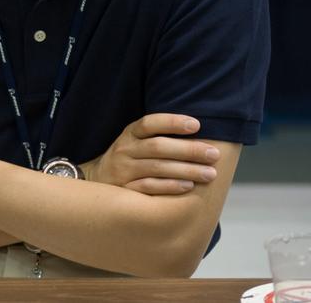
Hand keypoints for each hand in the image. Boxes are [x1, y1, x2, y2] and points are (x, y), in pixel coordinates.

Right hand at [81, 113, 220, 194]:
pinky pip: (148, 187)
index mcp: (130, 134)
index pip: (149, 123)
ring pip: (156, 167)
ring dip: (185, 170)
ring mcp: (123, 169)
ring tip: (210, 173)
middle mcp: (125, 149)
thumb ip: (159, 136)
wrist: (97, 180)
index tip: (197, 125)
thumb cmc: (129, 158)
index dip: (172, 122)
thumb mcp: (136, 142)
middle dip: (188, 149)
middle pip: (157, 147)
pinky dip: (169, 186)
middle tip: (213, 154)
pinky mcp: (124, 189)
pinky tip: (188, 186)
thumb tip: (198, 130)